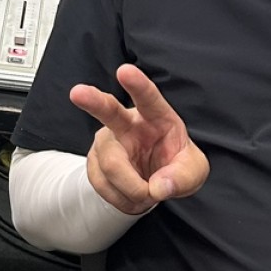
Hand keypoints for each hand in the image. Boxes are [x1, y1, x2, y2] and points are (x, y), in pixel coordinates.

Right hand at [71, 65, 208, 214]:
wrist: (154, 183)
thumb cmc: (175, 166)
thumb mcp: (193, 171)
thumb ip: (183, 177)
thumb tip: (158, 187)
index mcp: (156, 116)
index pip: (148, 98)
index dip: (137, 85)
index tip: (125, 71)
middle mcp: (126, 123)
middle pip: (108, 111)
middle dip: (92, 101)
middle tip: (77, 93)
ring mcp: (107, 142)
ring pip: (111, 165)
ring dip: (132, 189)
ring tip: (147, 193)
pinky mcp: (94, 162)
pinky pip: (103, 184)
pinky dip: (122, 199)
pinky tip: (132, 196)